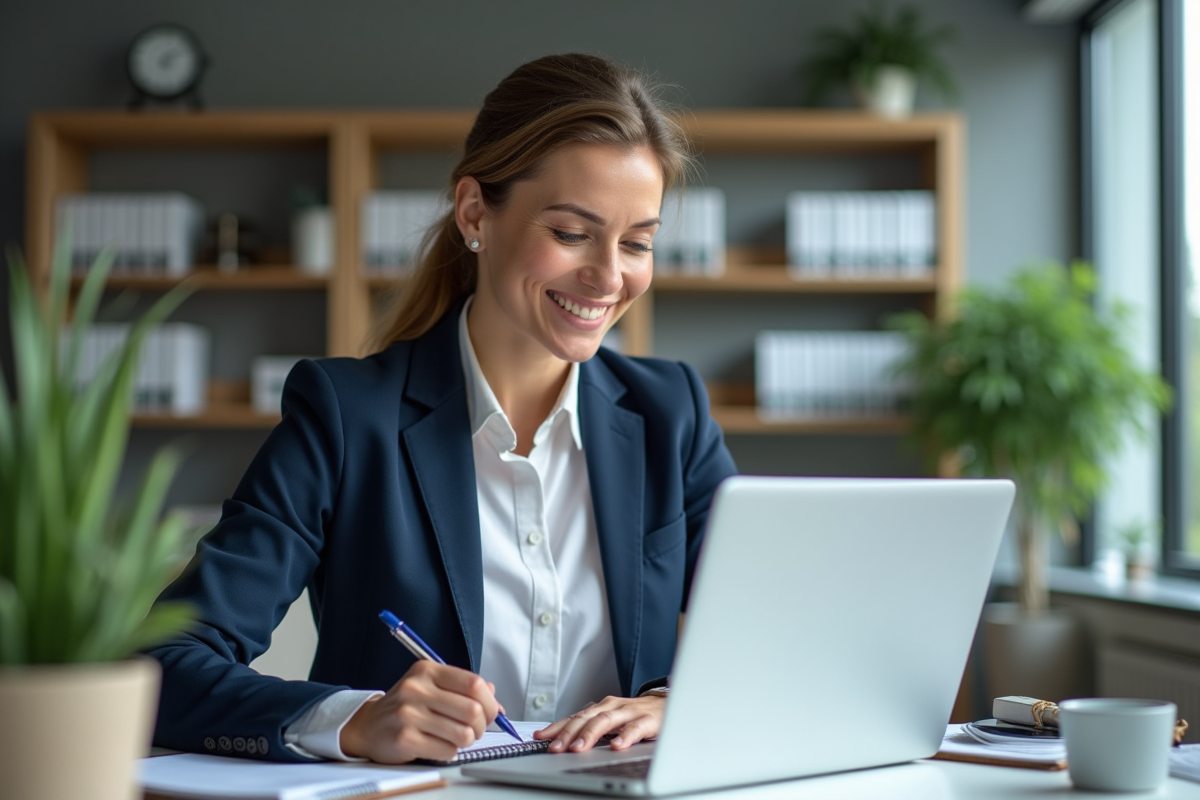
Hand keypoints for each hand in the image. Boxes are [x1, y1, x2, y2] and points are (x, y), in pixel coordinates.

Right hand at [339, 660, 501, 762]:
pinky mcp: (405, 738)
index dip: (490, 702)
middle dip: (481, 725)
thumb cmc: (406, 706)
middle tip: (475, 729)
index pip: (474, 684)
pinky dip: (450, 751)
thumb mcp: (431, 686)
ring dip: (466, 741)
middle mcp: (417, 688)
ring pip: (463, 733)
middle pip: (472, 710)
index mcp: (427, 670)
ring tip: (457, 738)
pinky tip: (439, 745)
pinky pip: (447, 750)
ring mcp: (409, 714)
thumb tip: (496, 701)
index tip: (490, 712)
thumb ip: (462, 688)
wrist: (367, 726)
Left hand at [533, 694, 664, 753]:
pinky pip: (635, 728)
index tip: (539, 737)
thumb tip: (562, 741)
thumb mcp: (610, 721)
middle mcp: (611, 707)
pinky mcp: (647, 720)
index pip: (574, 717)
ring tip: (578, 748)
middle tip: (555, 748)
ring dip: (590, 734)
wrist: (665, 706)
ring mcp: (628, 712)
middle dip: (568, 733)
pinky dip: (625, 737)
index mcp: (600, 708)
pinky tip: (617, 746)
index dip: (556, 727)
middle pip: (586, 718)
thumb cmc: (633, 716)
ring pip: (606, 721)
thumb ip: (590, 729)